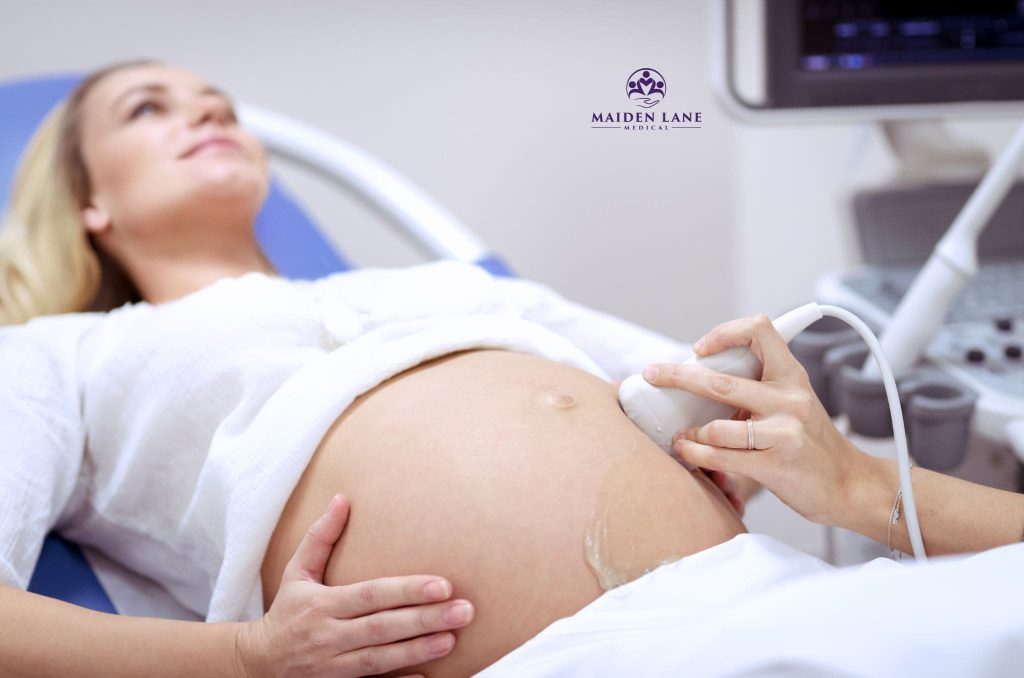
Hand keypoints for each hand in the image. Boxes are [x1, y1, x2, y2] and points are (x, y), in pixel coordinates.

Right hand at [235, 494, 474, 677]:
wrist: (257, 664)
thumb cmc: (286, 611)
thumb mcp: (296, 572)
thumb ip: (321, 537)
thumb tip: (342, 499)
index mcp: (322, 605)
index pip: (371, 595)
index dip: (407, 590)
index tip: (443, 584)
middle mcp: (329, 636)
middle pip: (382, 628)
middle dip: (425, 620)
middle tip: (464, 610)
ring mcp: (333, 666)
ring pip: (380, 660)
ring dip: (418, 651)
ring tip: (452, 639)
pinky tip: (426, 676)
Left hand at [642, 314, 861, 524]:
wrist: (851, 485)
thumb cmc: (811, 444)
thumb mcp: (794, 404)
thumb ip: (758, 389)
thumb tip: (700, 379)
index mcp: (792, 376)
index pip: (759, 330)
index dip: (725, 333)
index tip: (701, 349)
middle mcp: (789, 399)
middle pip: (719, 380)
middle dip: (676, 376)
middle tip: (652, 374)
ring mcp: (784, 432)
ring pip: (716, 427)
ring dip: (690, 434)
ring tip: (681, 437)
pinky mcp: (776, 465)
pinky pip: (722, 457)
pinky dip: (696, 454)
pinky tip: (687, 451)